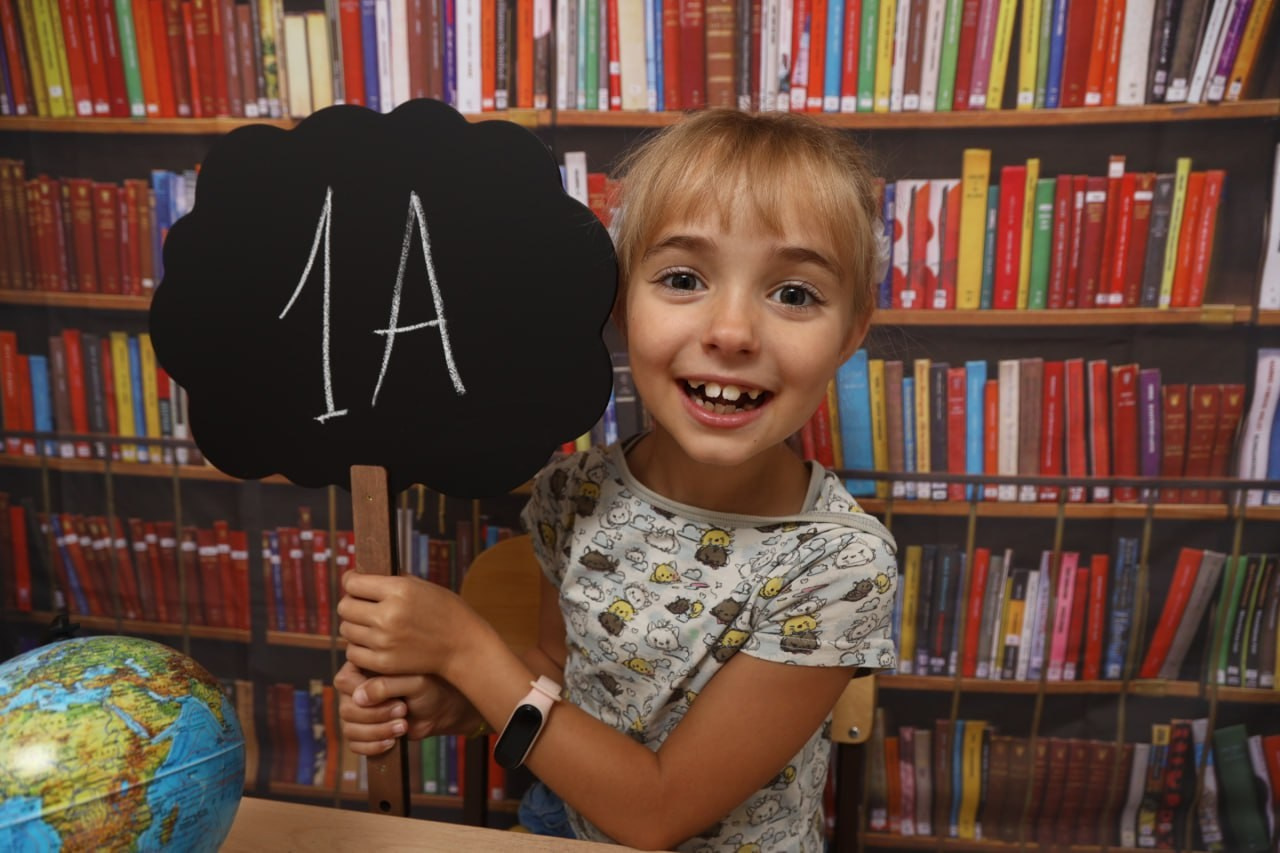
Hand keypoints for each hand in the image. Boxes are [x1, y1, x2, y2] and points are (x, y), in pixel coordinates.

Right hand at [333, 661, 478, 755]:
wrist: (441, 709)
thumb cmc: (431, 687)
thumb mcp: (414, 681)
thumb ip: (386, 685)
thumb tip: (357, 698)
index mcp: (363, 667)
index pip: (344, 681)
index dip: (364, 693)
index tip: (395, 698)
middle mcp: (355, 689)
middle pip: (346, 709)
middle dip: (376, 715)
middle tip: (403, 711)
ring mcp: (358, 711)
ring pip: (349, 729)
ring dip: (377, 732)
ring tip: (403, 726)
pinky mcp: (364, 730)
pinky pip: (354, 744)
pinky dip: (373, 747)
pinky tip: (393, 742)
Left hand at [337, 572, 479, 675]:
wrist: (463, 646)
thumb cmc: (445, 612)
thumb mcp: (422, 586)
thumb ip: (392, 580)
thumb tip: (362, 576)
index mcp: (399, 590)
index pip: (353, 583)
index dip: (351, 581)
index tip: (355, 583)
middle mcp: (388, 615)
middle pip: (345, 607)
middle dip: (352, 603)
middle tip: (363, 606)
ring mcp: (384, 641)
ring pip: (346, 630)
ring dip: (354, 626)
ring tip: (370, 625)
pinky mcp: (383, 663)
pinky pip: (353, 653)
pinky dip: (359, 648)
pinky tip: (372, 643)